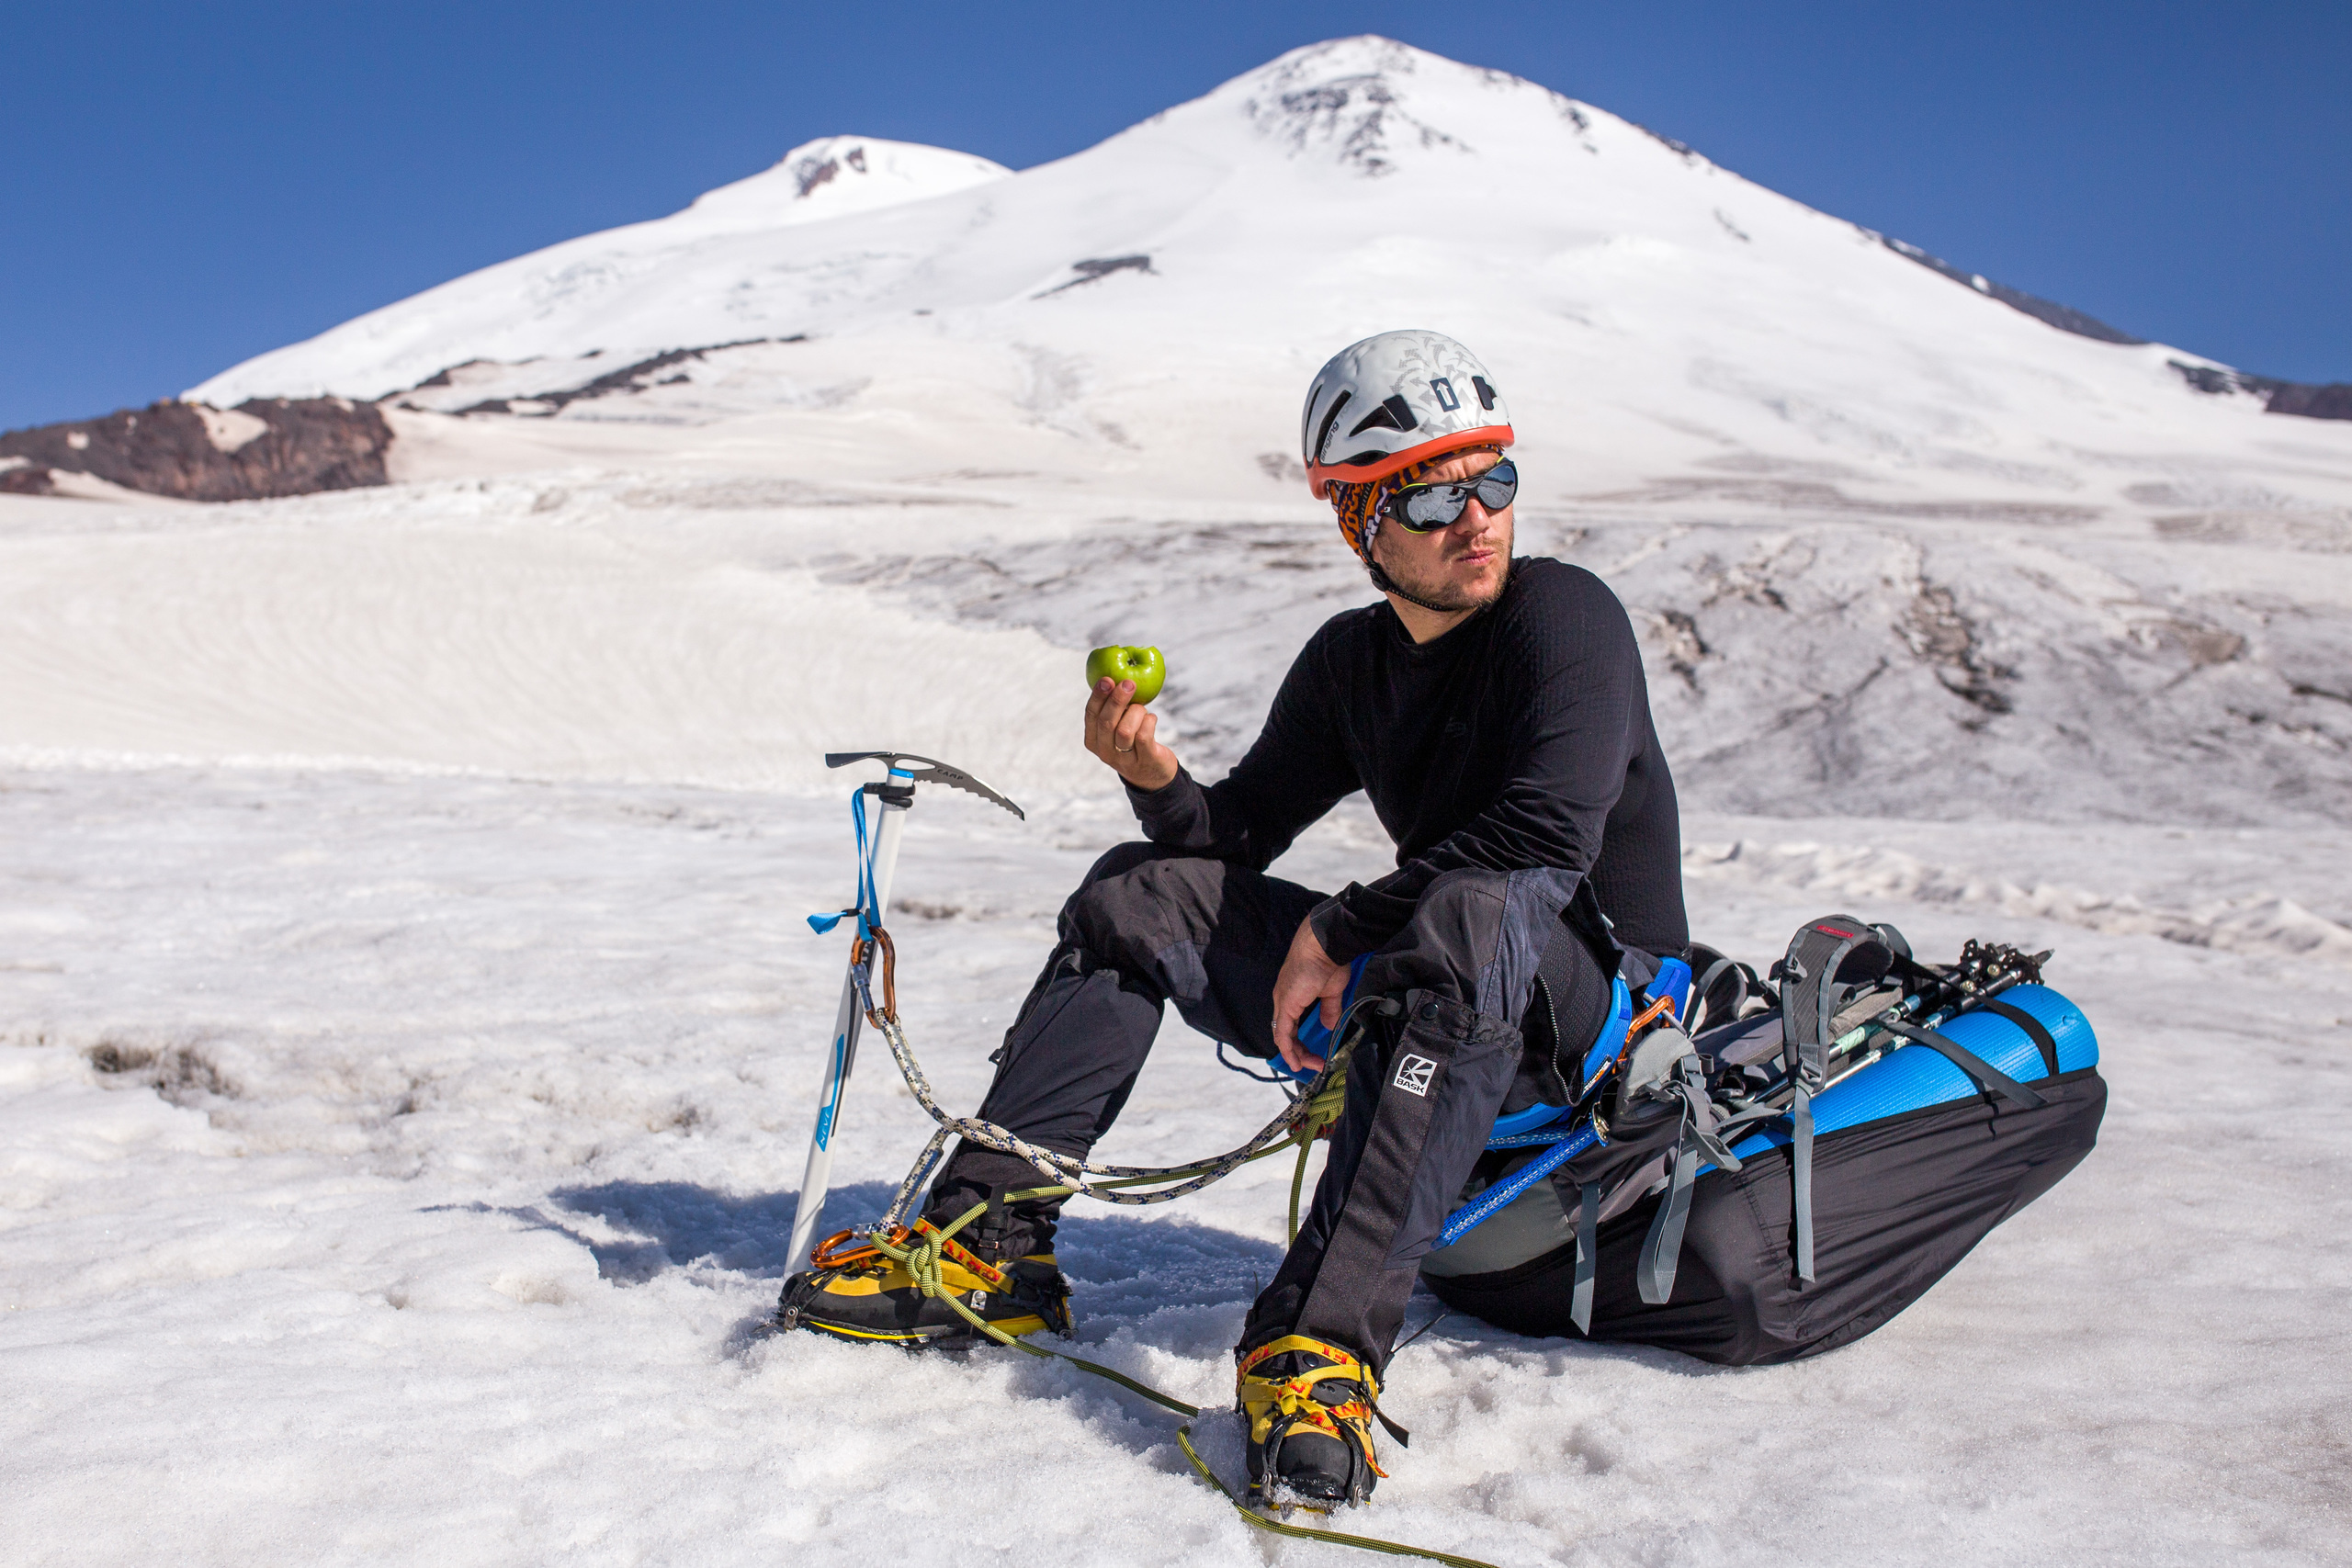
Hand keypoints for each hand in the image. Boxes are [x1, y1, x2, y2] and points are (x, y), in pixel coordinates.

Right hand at [1084, 677, 1179, 790]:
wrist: (1153, 775)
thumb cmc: (1133, 741)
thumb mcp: (1117, 727)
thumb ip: (1113, 708)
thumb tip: (1114, 676)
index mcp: (1093, 741)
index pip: (1090, 716)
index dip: (1098, 696)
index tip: (1107, 679)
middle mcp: (1105, 752)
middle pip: (1106, 723)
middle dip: (1117, 700)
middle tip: (1129, 683)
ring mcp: (1124, 760)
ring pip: (1125, 730)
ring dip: (1136, 712)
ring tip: (1142, 708)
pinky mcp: (1145, 761)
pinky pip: (1144, 736)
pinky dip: (1149, 721)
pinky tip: (1151, 718)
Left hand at [1271, 915, 1349, 1073]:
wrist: (1323, 946)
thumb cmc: (1328, 961)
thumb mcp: (1331, 990)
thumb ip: (1329, 1009)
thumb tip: (1330, 1026)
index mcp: (1292, 995)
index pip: (1291, 1025)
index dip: (1299, 1042)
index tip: (1313, 1055)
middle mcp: (1284, 1000)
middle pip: (1286, 1034)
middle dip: (1299, 1052)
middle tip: (1315, 1064)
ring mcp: (1283, 1002)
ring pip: (1283, 1036)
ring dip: (1295, 1054)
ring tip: (1308, 1066)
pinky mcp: (1286, 1005)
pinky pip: (1283, 1034)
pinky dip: (1288, 1050)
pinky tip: (1296, 1061)